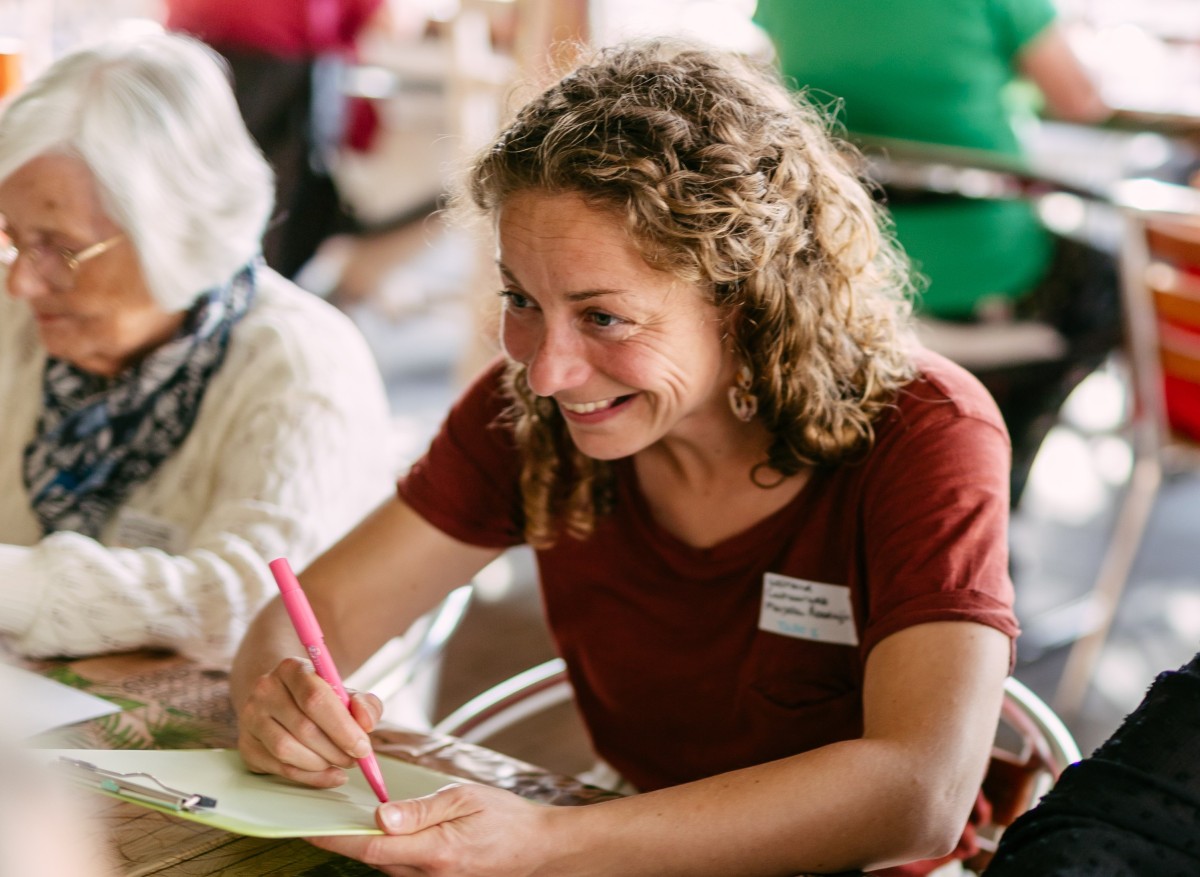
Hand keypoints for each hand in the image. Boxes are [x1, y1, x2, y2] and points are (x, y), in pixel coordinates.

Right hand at [237, 656, 383, 787]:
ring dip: (321, 764)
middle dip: (336, 750)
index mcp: (291, 668)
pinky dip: (309, 777)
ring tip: (340, 762)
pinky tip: (328, 774)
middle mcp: (265, 690)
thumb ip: (364, 704)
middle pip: (303, 728)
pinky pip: (279, 768)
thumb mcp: (343, 692)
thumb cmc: (317, 696)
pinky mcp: (246, 745)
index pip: (315, 699)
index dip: (342, 727)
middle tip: (355, 758)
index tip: (362, 746)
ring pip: (287, 750)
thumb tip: (367, 722)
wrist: (281, 698)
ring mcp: (251, 718)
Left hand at [309, 783, 555, 876]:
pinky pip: (402, 869)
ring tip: (347, 817)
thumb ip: (420, 810)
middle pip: (373, 860)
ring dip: (367, 845)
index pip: (371, 849)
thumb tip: (380, 815)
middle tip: (321, 812)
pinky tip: (384, 831)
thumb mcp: (464, 799)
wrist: (538, 848)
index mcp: (436, 852)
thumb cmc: (505, 818)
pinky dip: (388, 851)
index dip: (336, 840)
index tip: (308, 827)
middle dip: (347, 839)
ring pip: (386, 865)